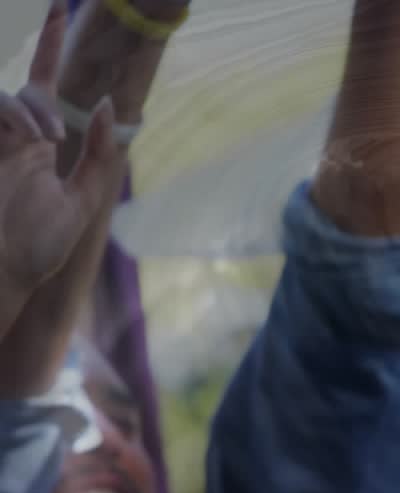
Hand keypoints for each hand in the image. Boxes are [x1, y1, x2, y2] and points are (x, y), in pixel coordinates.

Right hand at [0, 1, 117, 293]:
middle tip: (52, 136)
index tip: (57, 7)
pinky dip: (12, 114)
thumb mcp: (82, 199)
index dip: (47, 45)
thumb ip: (97, 154)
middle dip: (37, 88)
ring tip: (43, 142)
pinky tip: (30, 138)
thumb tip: (105, 105)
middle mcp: (12, 139)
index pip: (43, 85)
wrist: (4, 274)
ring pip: (4, 99)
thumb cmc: (40, 245)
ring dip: (26, 113)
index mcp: (37, 147)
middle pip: (24, 88)